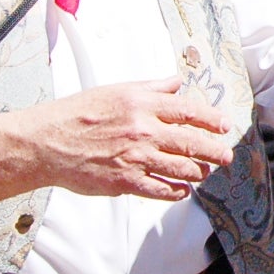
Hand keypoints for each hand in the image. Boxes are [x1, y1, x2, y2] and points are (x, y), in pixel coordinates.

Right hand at [18, 76, 231, 200]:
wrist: (47, 142)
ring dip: (198, 172)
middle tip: (226, 156)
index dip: (211, 120)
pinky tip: (183, 190)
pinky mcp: (125, 181)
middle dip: (214, 151)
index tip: (225, 126)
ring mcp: (135, 158)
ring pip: (180, 168)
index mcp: (142, 105)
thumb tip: (177, 82)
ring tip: (206, 172)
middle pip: (191, 142)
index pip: (188, 111)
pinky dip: (176, 191)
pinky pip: (160, 189)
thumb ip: (152, 87)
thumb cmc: (79, 113)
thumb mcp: (117, 90)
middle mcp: (143, 131)